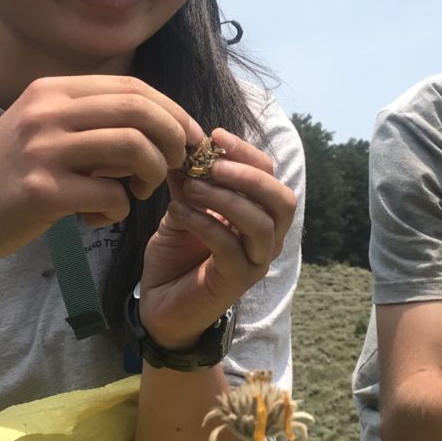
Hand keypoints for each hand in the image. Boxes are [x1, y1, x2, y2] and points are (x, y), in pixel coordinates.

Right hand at [0, 75, 201, 271]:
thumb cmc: (12, 179)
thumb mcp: (45, 131)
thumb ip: (93, 122)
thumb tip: (163, 126)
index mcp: (52, 90)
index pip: (132, 87)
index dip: (172, 113)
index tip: (189, 139)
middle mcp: (47, 110)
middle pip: (140, 110)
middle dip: (173, 140)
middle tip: (174, 168)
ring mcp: (43, 148)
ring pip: (133, 147)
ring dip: (151, 175)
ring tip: (136, 193)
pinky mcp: (43, 190)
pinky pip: (111, 194)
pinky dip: (119, 209)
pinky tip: (98, 216)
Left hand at [136, 127, 297, 348]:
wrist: (159, 305)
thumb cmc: (174, 257)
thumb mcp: (181, 209)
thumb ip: (188, 182)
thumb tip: (184, 145)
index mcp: (257, 215)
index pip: (269, 175)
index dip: (246, 152)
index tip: (214, 135)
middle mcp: (266, 238)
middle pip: (282, 200)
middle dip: (250, 176)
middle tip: (212, 164)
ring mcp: (255, 261)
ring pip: (262, 225)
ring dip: (226, 198)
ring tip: (191, 186)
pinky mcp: (237, 281)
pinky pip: (230, 246)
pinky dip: (204, 223)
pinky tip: (177, 212)